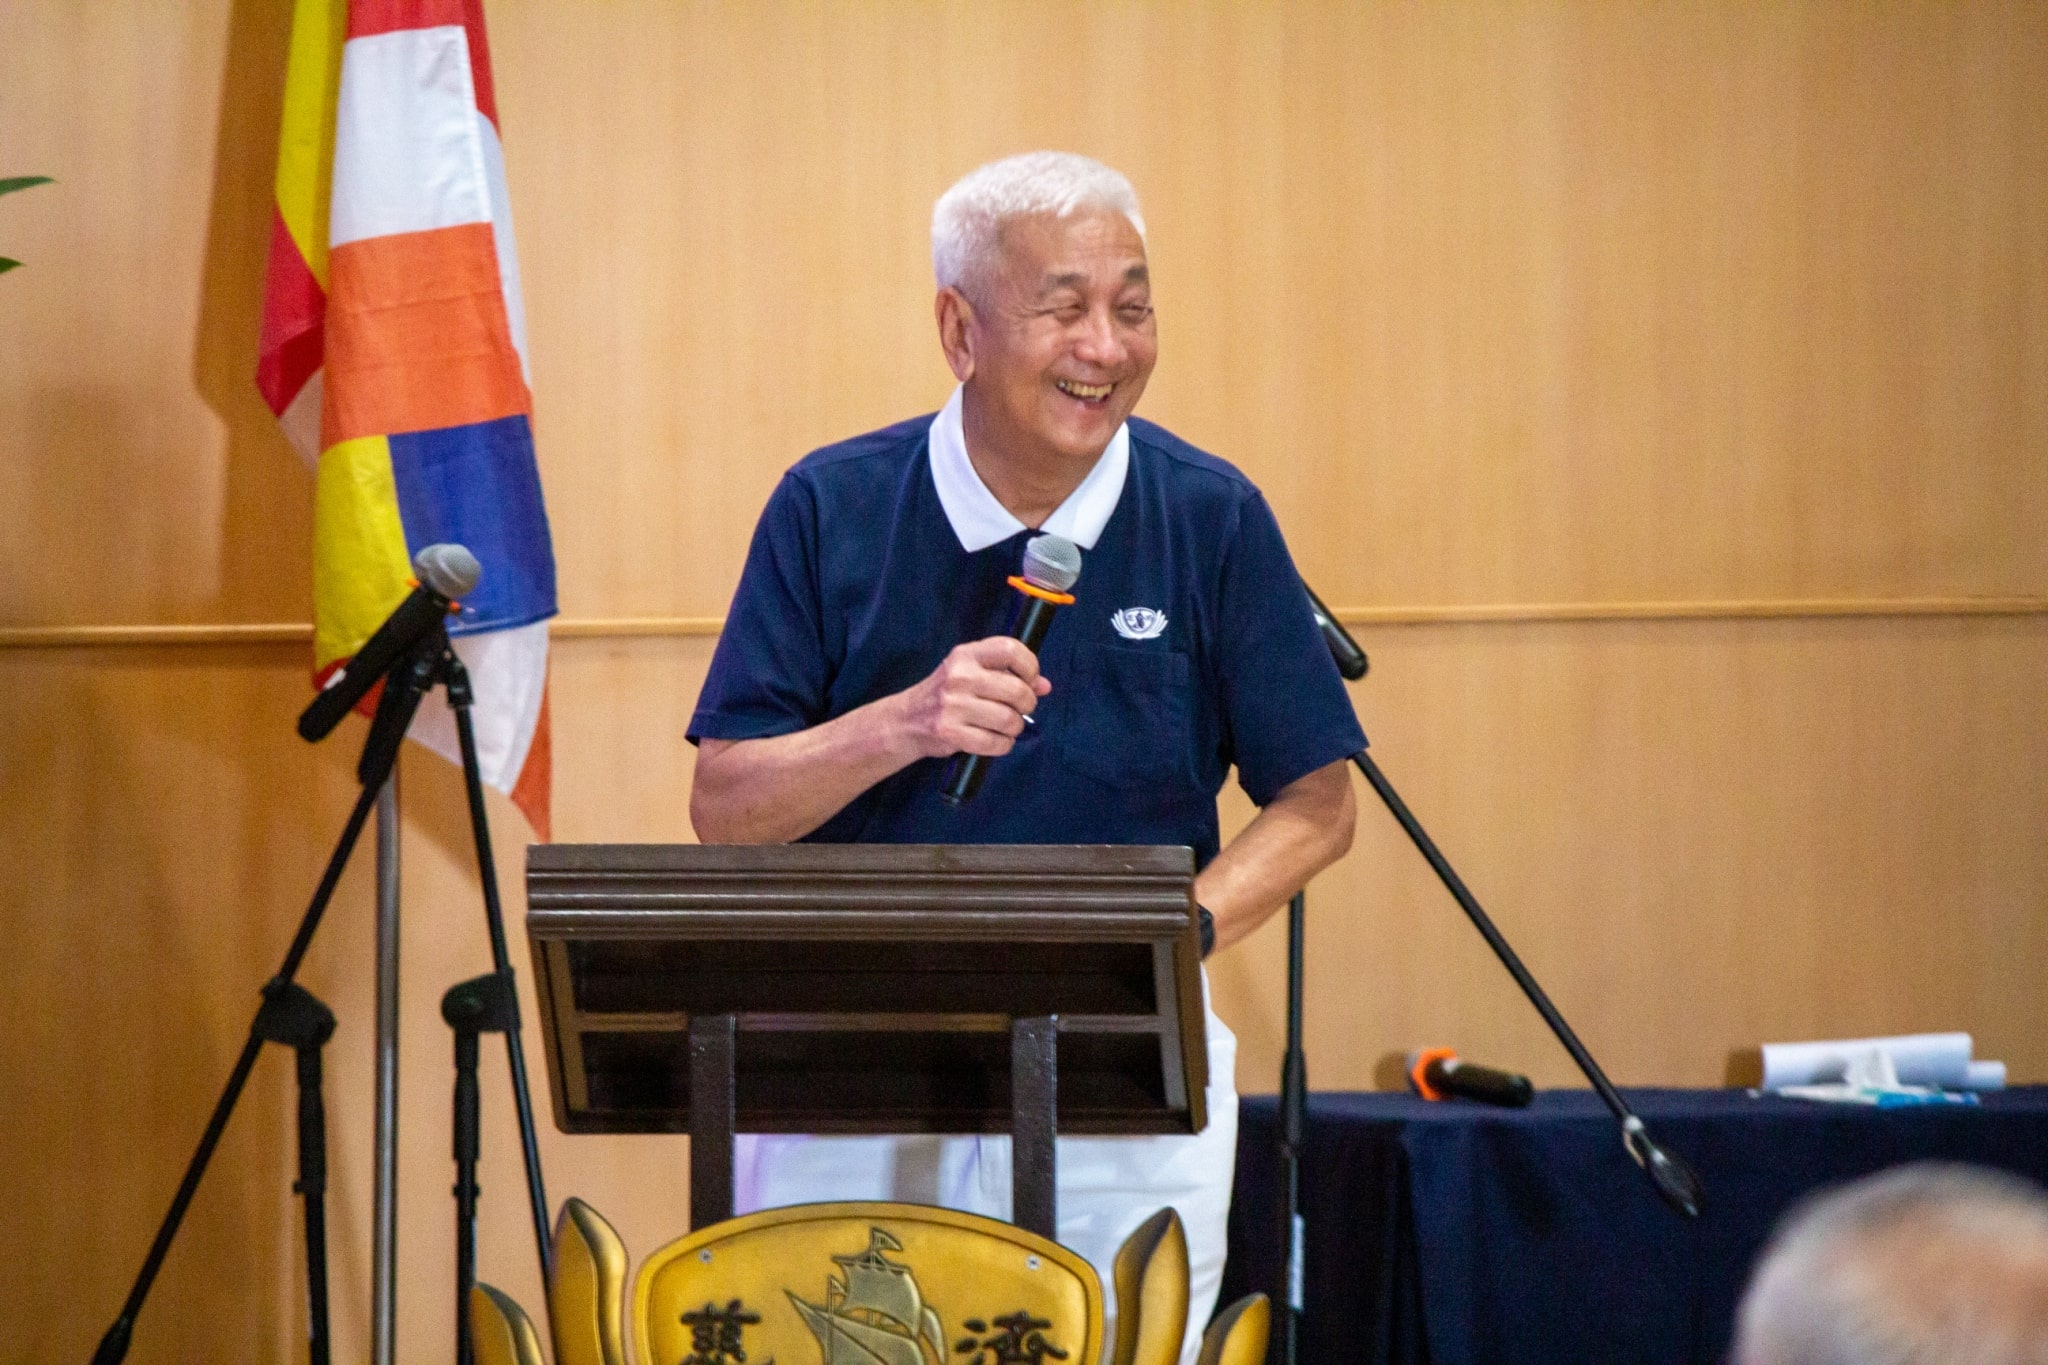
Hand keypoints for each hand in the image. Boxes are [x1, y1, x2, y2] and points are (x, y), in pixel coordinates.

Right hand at [895, 637, 1050, 759]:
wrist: (907, 720)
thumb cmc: (948, 694)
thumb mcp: (972, 673)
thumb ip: (1008, 674)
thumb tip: (1044, 686)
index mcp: (966, 654)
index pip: (1010, 650)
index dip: (1030, 666)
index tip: (1029, 680)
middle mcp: (959, 676)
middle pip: (1017, 690)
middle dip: (1027, 704)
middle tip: (1020, 709)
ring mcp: (953, 705)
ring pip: (1009, 720)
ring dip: (1015, 727)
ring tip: (1006, 726)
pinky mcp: (950, 732)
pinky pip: (995, 743)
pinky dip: (1003, 745)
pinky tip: (996, 740)